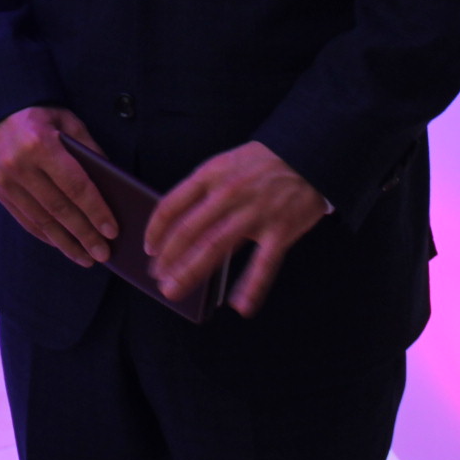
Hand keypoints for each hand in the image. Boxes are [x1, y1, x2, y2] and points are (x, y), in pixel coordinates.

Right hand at [0, 106, 116, 265]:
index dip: (95, 211)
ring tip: (87, 258)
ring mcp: (5, 182)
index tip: (112, 231)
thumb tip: (111, 182)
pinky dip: (47, 236)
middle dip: (84, 234)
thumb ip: (89, 148)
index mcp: (40, 144)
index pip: (75, 185)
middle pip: (59, 208)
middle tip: (104, 253)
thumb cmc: (38, 115)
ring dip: (66, 243)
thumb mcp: (67, 121)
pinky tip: (63, 245)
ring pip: (42, 220)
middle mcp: (19, 165)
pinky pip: (26, 221)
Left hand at [146, 141, 329, 316]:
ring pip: (214, 248)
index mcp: (211, 174)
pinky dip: (252, 287)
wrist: (309, 153)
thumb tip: (177, 224)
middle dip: (168, 259)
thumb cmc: (263, 162)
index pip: (171, 205)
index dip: (155, 230)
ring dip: (190, 272)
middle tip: (157, 278)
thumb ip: (203, 188)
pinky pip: (263, 264)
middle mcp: (229, 194)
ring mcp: (255, 213)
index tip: (150, 249)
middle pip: (188, 232)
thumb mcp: (226, 163)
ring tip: (175, 290)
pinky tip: (240, 306)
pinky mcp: (281, 231)